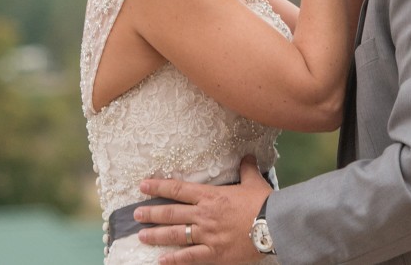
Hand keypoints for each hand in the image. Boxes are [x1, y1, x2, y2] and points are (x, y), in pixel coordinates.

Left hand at [136, 156, 270, 263]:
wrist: (274, 225)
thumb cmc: (264, 203)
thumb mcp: (254, 182)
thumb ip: (247, 169)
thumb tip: (248, 156)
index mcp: (211, 196)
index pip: (178, 190)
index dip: (158, 187)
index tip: (143, 186)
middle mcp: (204, 214)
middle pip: (171, 213)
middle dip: (151, 213)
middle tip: (136, 214)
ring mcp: (207, 235)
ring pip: (175, 234)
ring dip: (156, 235)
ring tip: (141, 235)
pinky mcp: (214, 252)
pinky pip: (189, 257)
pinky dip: (174, 260)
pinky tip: (161, 261)